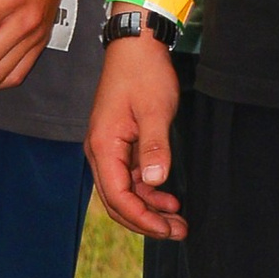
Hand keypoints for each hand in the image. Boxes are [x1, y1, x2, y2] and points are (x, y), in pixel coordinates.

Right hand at [88, 29, 186, 237]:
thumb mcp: (154, 110)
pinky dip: (148, 192)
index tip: (166, 229)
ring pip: (124, 192)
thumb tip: (155, 180)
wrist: (136, 46)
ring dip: (149, 208)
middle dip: (146, 220)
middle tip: (177, 231)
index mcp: (103, 145)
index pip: (117, 196)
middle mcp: (101, 151)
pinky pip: (130, 178)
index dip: (141, 218)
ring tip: (177, 219)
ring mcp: (109, 148)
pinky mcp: (120, 143)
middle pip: (117, 201)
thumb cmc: (143, 73)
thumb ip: (154, 146)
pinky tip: (168, 198)